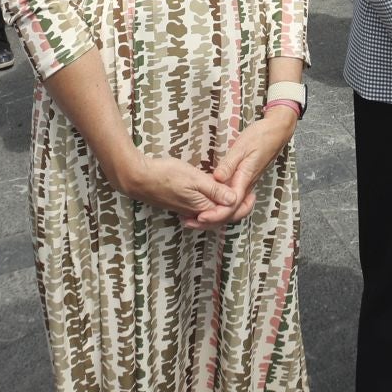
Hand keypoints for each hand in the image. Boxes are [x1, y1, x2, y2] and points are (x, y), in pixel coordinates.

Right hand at [111, 152, 237, 226]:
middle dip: (237, 208)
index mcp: (202, 206)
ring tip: (236, 195)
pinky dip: (213, 206)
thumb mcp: (194, 178)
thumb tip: (234, 199)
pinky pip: (203, 211)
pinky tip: (214, 197)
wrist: (139, 178)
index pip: (229, 213)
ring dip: (225, 208)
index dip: (243, 205)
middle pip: (222, 217)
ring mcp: (188, 210)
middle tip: (249, 196)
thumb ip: (214, 190)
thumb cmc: (166, 175)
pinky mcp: (181, 205)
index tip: (252, 193)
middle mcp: (196, 213)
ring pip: (212, 214)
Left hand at [203, 112, 297, 224]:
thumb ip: (229, 164)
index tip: (200, 217)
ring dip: (214, 216)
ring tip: (195, 218)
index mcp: (245, 179)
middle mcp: (246, 186)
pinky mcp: (243, 182)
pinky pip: (232, 200)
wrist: (276, 132)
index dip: (216, 214)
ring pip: (232, 209)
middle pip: (231, 213)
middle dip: (212, 221)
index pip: (231, 205)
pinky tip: (208, 205)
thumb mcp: (242, 147)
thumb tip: (217, 179)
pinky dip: (219, 207)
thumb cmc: (260, 137)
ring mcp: (245, 185)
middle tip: (191, 223)